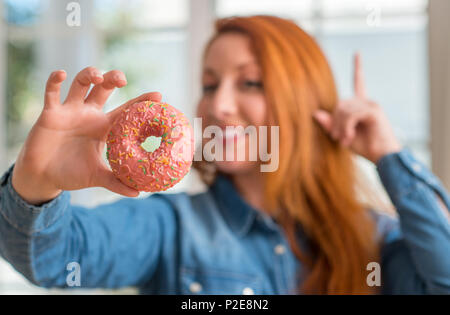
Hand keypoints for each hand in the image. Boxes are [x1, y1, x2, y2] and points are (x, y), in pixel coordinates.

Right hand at [12, 67, 161, 203]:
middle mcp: (88, 114)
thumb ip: (116, 182)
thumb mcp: (97, 176)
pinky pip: (51, 92)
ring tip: (98, 77)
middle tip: (122, 79)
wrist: (43, 177)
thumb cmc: (72, 173)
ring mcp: (69, 111)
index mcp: (103, 127)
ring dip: (89, 75)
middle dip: (113, 78)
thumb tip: (138, 193)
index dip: (140, 101)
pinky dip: (54, 81)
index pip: (126, 110)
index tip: (158, 95)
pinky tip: (61, 74)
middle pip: (104, 88)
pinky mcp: (50, 113)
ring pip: (80, 83)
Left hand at [313, 53, 401, 163]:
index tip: (357, 52)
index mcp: (362, 105)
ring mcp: (372, 105)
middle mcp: (368, 101)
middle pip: (340, 103)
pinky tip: (349, 137)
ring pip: (343, 109)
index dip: (357, 67)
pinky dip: (346, 127)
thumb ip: (330, 124)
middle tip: (337, 138)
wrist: (383, 157)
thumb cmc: (364, 147)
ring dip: (339, 127)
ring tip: (344, 140)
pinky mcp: (373, 111)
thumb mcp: (342, 134)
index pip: (359, 82)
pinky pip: (351, 115)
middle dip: (334, 121)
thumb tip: (315, 113)